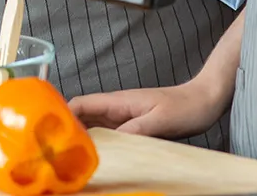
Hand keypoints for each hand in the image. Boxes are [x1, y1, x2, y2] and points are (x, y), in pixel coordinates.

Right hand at [69, 79, 229, 139]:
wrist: (204, 100)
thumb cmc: (184, 106)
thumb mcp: (160, 120)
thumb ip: (135, 129)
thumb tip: (109, 141)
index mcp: (117, 101)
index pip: (80, 104)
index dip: (63, 114)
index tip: (53, 132)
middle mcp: (116, 108)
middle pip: (82, 116)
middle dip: (68, 130)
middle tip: (59, 151)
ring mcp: (123, 117)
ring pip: (93, 126)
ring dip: (82, 138)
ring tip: (73, 156)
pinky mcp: (132, 125)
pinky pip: (108, 134)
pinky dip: (99, 143)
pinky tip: (98, 155)